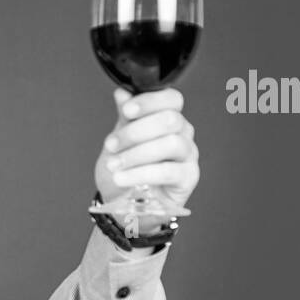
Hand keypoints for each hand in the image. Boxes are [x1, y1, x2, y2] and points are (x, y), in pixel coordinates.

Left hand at [94, 87, 200, 230]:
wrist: (123, 206)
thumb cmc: (124, 171)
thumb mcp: (118, 143)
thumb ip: (124, 119)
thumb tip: (123, 93)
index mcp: (167, 119)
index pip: (171, 99)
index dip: (150, 101)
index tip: (127, 111)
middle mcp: (182, 134)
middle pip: (171, 119)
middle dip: (136, 131)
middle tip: (111, 145)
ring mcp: (188, 156)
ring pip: (172, 143)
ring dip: (136, 154)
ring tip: (114, 165)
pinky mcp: (188, 178)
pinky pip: (169, 171)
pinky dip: (141, 173)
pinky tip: (123, 178)